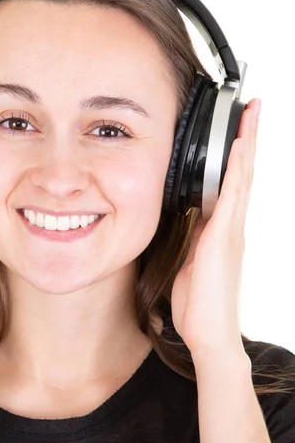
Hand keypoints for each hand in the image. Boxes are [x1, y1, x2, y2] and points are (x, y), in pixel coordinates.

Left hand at [170, 98, 260, 359]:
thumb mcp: (189, 261)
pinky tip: (237, 148)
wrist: (209, 334)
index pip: (234, 182)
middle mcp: (232, 225)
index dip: (239, 154)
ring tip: (253, 114)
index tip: (241, 127)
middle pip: (244, 172)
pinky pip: (230, 196)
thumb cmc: (198, 303)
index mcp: (223, 229)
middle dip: (249, 138)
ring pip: (242, 178)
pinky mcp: (223, 238)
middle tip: (255, 107)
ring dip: (246, 144)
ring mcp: (231, 231)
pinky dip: (235, 170)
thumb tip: (187, 217)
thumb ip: (191, 237)